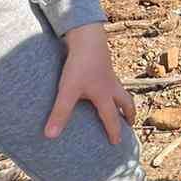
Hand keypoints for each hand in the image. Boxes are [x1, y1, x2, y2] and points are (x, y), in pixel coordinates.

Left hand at [46, 23, 135, 143]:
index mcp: (105, 95)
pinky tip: (105, 86)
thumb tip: (50, 135)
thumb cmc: (79, 65)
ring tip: (121, 106)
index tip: (116, 143)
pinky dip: (114, 88)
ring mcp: (110, 74)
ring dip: (124, 101)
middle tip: (130, 123)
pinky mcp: (105, 64)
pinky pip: (114, 81)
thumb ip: (60, 113)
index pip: (111, 118)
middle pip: (126, 103)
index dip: (114, 132)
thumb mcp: (67, 90)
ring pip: (123, 91)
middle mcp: (111, 86)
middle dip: (129, 114)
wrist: (87, 37)